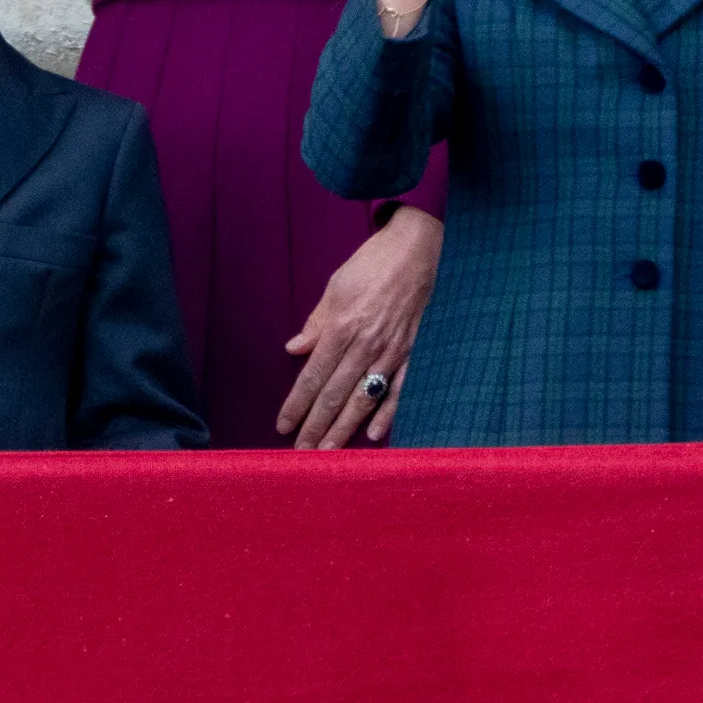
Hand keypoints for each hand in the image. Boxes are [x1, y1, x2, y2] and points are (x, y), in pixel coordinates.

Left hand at [277, 205, 440, 446]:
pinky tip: (374, 434)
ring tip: (330, 452)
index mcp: (341, 327)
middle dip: (316, 426)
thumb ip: (317, 323)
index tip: (283, 425)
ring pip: (364, 399)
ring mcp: (392, 352)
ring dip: (345, 428)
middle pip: (335, 395)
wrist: (419, 250)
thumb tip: (294, 349)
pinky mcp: (414, 353)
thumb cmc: (372, 264)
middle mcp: (366, 345)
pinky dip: (387, 414)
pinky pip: (400, 390)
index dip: (297, 404)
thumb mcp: (335, 287)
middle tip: (302, 453)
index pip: (313, 376)